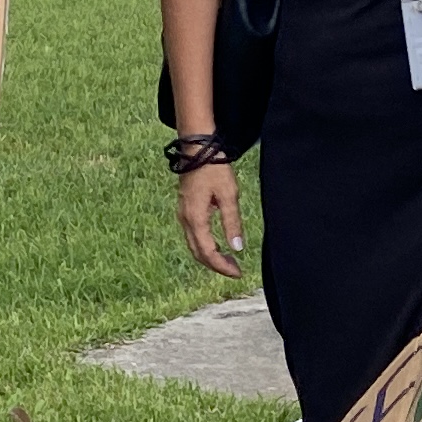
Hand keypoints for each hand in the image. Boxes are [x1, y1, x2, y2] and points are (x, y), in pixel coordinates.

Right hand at [178, 159, 245, 276]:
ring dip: (211, 256)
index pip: (208, 253)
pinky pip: (193, 235)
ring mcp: (183, 214)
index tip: (238, 273)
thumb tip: (237, 248)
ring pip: (194, 245)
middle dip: (216, 265)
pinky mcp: (185, 209)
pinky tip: (219, 244)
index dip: (222, 266)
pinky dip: (205, 245)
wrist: (197, 148)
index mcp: (195, 219)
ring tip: (230, 260)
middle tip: (236, 270)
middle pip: (198, 253)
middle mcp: (185, 220)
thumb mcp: (229, 195)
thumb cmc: (214, 168)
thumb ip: (232, 223)